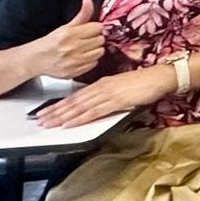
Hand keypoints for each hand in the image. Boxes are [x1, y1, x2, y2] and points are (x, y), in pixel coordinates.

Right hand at [32, 0, 103, 79]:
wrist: (35, 59)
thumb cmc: (51, 42)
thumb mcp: (65, 27)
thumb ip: (81, 15)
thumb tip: (88, 1)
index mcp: (70, 33)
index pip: (97, 27)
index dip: (95, 28)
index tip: (91, 30)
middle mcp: (73, 47)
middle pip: (100, 40)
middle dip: (96, 39)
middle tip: (87, 40)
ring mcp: (74, 61)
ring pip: (99, 52)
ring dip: (95, 50)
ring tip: (86, 49)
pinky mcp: (75, 72)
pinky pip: (94, 64)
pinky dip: (90, 61)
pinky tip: (82, 58)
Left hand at [34, 65, 176, 129]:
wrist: (160, 76)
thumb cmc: (146, 82)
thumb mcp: (123, 86)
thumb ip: (110, 93)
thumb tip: (100, 103)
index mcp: (101, 84)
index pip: (76, 96)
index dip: (60, 104)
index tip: (47, 111)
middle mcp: (100, 88)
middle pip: (73, 102)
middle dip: (55, 111)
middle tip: (39, 119)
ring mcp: (107, 94)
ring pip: (79, 107)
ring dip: (62, 116)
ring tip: (48, 123)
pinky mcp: (115, 101)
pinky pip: (93, 112)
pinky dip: (79, 118)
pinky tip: (69, 124)